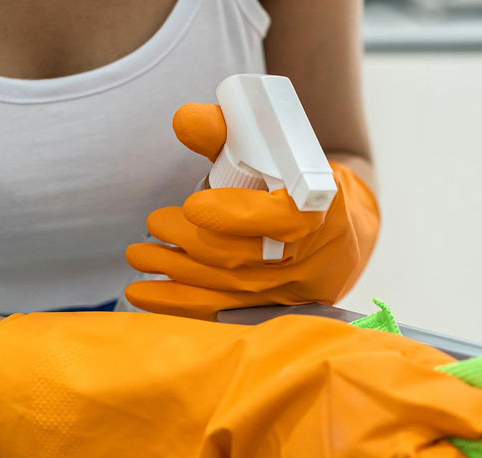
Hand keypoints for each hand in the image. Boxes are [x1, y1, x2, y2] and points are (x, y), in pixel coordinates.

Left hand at [125, 103, 379, 319]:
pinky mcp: (272, 308)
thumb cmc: (299, 181)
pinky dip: (182, 306)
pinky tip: (147, 296)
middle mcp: (307, 255)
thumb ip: (229, 133)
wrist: (342, 226)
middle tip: (154, 224)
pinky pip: (224, 312)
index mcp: (317, 208)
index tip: (194, 205)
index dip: (237, 215)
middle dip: (190, 243)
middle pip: (244, 257)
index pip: (282, 218)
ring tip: (139, 256)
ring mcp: (289, 289)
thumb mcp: (275, 149)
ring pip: (229, 288)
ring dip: (177, 274)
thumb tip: (184, 120)